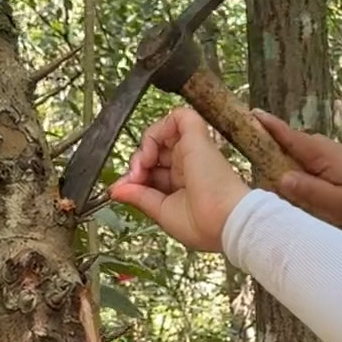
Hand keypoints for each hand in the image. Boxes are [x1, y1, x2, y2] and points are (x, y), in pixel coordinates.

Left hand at [110, 106, 248, 250]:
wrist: (226, 221)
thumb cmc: (203, 224)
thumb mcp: (161, 212)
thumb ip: (139, 197)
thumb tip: (115, 190)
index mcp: (183, 184)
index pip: (153, 171)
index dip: (136, 176)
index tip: (125, 188)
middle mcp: (188, 165)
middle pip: (154, 151)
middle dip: (137, 163)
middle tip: (135, 178)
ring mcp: (193, 149)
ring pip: (162, 132)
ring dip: (144, 146)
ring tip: (143, 164)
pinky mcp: (197, 136)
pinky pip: (177, 116)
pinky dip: (157, 129)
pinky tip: (151, 150)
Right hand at [251, 110, 341, 230]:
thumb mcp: (337, 202)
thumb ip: (309, 191)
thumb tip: (280, 179)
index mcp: (318, 153)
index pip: (287, 135)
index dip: (266, 124)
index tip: (247, 113)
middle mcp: (317, 147)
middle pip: (282, 141)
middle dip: (261, 139)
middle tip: (234, 139)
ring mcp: (321, 152)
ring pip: (289, 152)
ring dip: (272, 154)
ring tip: (250, 158)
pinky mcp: (324, 161)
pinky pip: (298, 158)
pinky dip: (286, 161)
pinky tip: (277, 175)